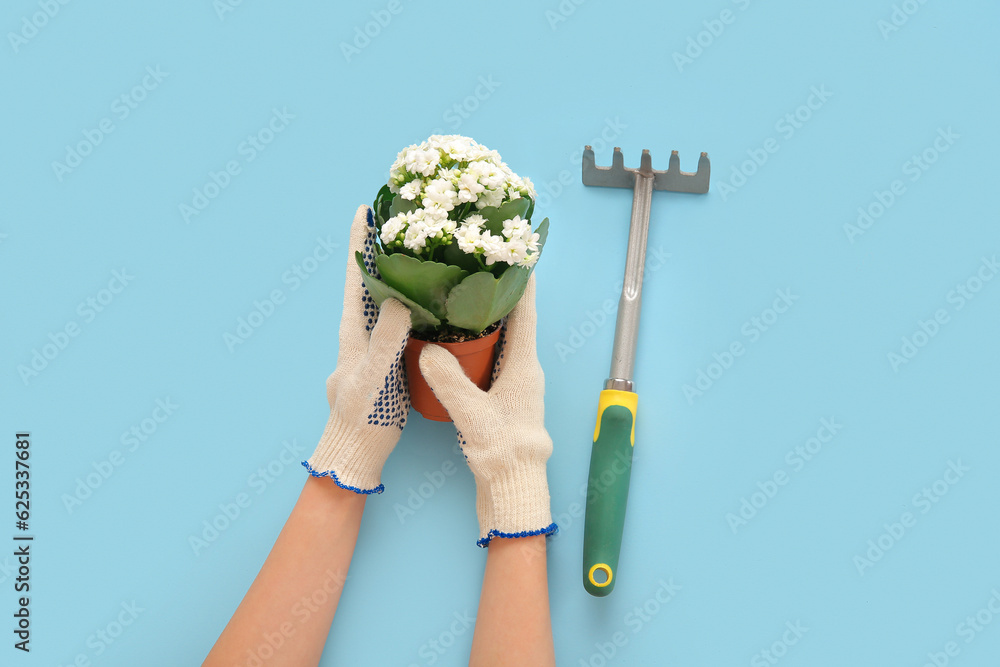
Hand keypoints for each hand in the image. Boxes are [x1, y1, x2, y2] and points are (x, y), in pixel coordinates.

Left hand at [303, 205, 410, 493]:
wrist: (357, 451)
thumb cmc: (361, 417)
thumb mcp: (375, 378)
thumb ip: (386, 340)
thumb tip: (401, 299)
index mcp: (353, 331)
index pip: (357, 276)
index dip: (360, 242)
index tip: (365, 209)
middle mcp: (363, 331)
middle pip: (373, 280)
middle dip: (382, 247)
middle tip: (399, 217)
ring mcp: (376, 344)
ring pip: (389, 299)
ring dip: (401, 273)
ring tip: (419, 245)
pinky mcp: (391, 358)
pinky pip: (404, 321)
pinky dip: (417, 302)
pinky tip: (434, 298)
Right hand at [419, 275, 555, 544]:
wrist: (514, 490)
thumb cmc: (503, 452)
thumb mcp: (472, 413)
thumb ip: (449, 380)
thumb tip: (427, 349)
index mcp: (524, 367)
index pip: (525, 314)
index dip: (520, 283)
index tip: (516, 254)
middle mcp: (524, 372)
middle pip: (513, 324)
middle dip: (497, 296)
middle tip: (475, 270)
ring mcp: (515, 387)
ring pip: (501, 344)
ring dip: (485, 322)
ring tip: (461, 299)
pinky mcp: (503, 402)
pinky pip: (490, 363)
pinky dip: (476, 348)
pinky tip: (454, 346)